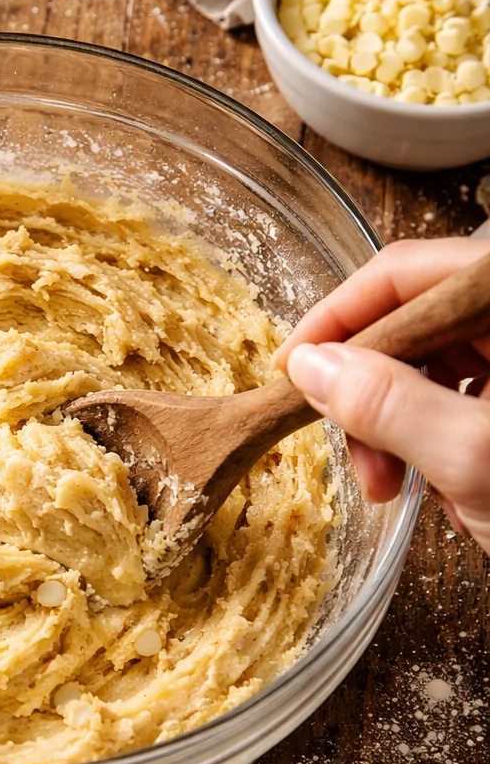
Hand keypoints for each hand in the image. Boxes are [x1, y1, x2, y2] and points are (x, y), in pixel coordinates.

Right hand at [273, 237, 489, 555]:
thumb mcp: (476, 459)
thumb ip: (388, 403)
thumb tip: (313, 366)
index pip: (407, 272)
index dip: (338, 319)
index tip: (293, 371)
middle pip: (417, 320)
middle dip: (371, 390)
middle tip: (356, 457)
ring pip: (436, 365)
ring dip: (398, 426)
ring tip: (395, 490)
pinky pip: (466, 399)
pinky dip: (438, 443)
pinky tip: (444, 492)